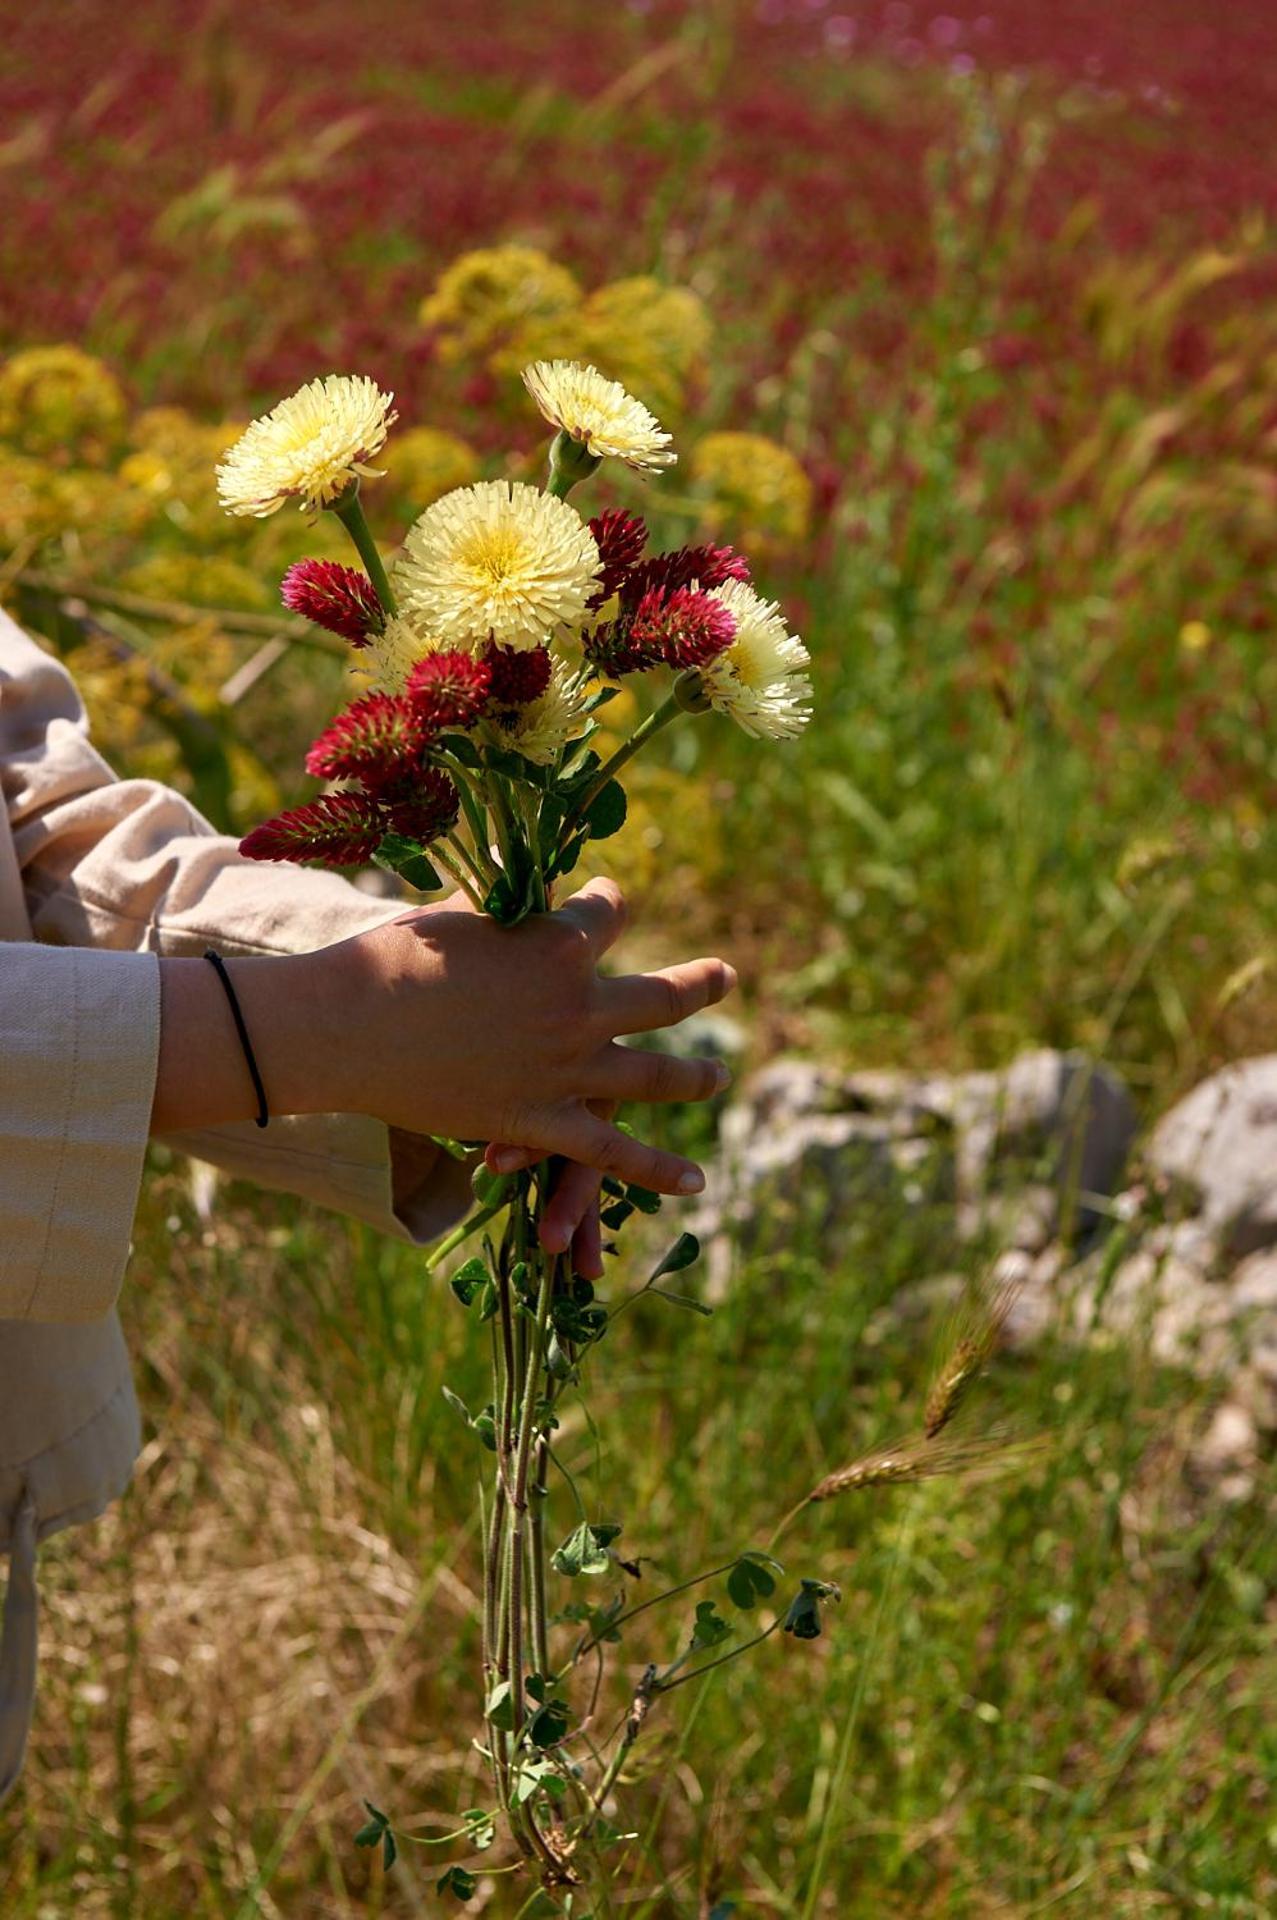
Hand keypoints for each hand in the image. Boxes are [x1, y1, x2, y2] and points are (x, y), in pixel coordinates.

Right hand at [323, 877, 734, 1197]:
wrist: (347, 1026)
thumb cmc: (392, 958)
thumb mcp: (459, 915)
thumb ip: (502, 908)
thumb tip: (514, 881)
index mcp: (559, 942)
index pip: (609, 914)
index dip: (608, 901)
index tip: (606, 899)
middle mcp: (577, 1004)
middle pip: (663, 996)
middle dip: (700, 984)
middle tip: (724, 977)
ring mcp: (565, 1067)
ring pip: (655, 1075)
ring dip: (695, 1076)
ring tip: (720, 1075)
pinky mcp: (540, 1120)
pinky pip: (611, 1151)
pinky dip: (657, 1169)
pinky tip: (697, 1181)